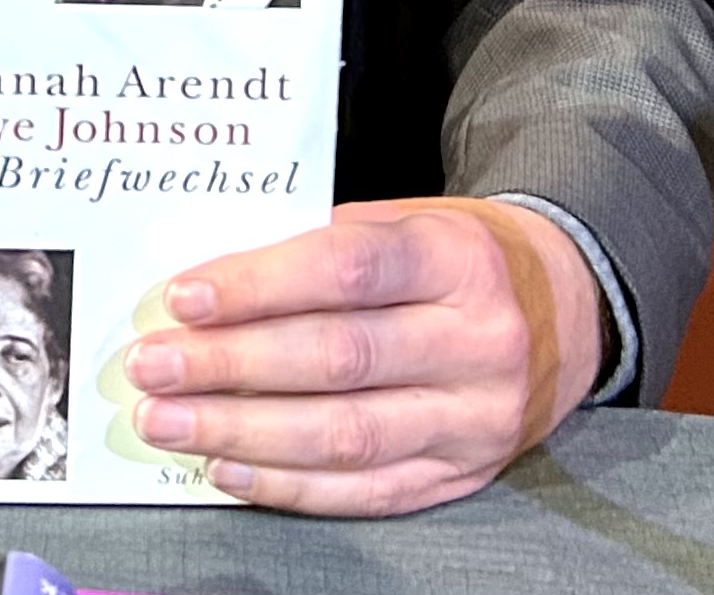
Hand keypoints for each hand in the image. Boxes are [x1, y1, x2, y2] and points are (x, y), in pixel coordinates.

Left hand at [121, 196, 601, 515]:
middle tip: (153, 365)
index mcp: (458, 258)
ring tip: (169, 420)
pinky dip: (286, 485)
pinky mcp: (461, 476)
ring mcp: (473, 419)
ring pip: (344, 436)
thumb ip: (319, 247)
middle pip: (337, 359)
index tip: (184, 297)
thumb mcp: (405, 222)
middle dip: (230, 365)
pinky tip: (227, 466)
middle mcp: (476, 341)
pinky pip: (363, 491)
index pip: (347, 270)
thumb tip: (207, 289)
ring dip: (241, 431)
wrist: (560, 311)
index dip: (258, 285)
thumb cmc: (454, 258)